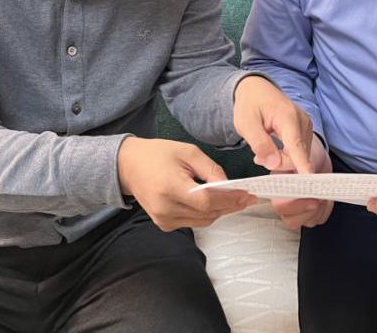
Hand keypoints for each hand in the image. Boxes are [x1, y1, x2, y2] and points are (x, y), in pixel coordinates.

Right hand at [117, 137, 253, 230]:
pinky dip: (206, 214)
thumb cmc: (158, 154)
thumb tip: (230, 186)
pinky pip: (193, 222)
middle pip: (208, 214)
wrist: (128, 166)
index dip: (230, 200)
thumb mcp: (188, 152)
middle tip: (247, 197)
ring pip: (203, 221)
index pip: (207, 201)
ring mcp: (163, 219)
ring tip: (234, 199)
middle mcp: (165, 208)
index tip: (247, 195)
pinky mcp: (164, 224)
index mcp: (170, 187)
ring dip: (220, 211)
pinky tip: (213, 202)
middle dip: (230, 206)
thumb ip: (211, 170)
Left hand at [233, 75, 312, 173]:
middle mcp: (302, 121)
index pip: (296, 146)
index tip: (309, 181)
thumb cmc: (250, 104)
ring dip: (282, 160)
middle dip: (278, 163)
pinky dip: (287, 155)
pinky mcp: (305, 130)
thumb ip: (259, 144)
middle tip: (258, 157)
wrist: (256, 89)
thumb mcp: (246, 124)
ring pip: (300, 156)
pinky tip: (273, 150)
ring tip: (263, 150)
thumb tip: (273, 163)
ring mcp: (306, 125)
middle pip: (298, 155)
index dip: (302, 165)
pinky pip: (300, 151)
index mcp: (288, 117)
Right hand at [271, 135, 334, 229]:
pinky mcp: (307, 212)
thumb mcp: (303, 153)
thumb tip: (303, 176)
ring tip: (324, 194)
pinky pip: (316, 220)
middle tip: (321, 196)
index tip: (314, 198)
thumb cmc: (305, 153)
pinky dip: (325, 211)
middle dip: (310, 210)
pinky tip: (326, 198)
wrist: (314, 156)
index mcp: (276, 186)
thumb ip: (300, 165)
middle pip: (291, 220)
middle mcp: (282, 201)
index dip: (296, 205)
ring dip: (319, 210)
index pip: (279, 205)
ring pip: (305, 223)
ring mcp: (294, 209)